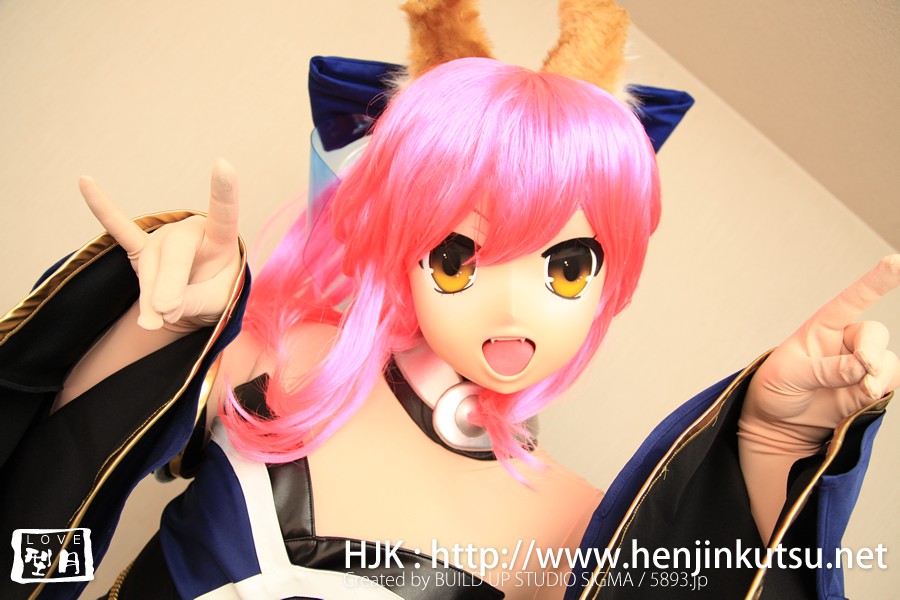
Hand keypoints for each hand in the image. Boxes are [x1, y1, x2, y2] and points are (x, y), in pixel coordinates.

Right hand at [79, 159, 240, 330]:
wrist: (197, 301)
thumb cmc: (213, 294)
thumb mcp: (215, 305)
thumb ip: (191, 303)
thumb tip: (159, 308)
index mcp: (221, 241)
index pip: (224, 215)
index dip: (224, 192)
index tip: (223, 165)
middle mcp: (191, 231)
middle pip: (174, 252)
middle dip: (167, 286)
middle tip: (162, 316)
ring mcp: (164, 236)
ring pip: (149, 264)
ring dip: (149, 296)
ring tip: (153, 323)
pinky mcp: (142, 246)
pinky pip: (120, 228)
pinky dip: (102, 209)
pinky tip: (85, 182)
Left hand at [743, 255, 898, 447]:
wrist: (777, 422)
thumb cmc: (776, 387)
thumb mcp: (790, 375)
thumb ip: (825, 369)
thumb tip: (862, 367)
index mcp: (822, 326)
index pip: (852, 299)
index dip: (877, 280)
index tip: (897, 262)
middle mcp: (845, 341)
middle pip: (873, 334)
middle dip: (871, 350)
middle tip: (863, 368)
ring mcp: (860, 364)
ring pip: (885, 360)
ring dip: (877, 374)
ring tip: (860, 390)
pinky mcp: (869, 387)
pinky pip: (888, 381)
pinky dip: (880, 388)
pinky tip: (864, 395)